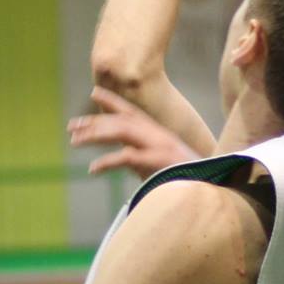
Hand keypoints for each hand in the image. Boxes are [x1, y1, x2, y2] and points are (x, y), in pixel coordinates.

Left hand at [68, 88, 205, 180]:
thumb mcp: (159, 165)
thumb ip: (141, 158)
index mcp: (158, 133)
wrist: (211, 190)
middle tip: (72, 127)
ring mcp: (159, 146)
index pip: (132, 111)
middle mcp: (159, 134)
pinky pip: (127, 157)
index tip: (94, 92)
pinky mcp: (158, 161)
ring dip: (96, 135)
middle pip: (122, 120)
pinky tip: (93, 168)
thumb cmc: (184, 181)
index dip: (113, 101)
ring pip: (122, 131)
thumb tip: (122, 159)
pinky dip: (108, 162)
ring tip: (75, 142)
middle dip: (95, 121)